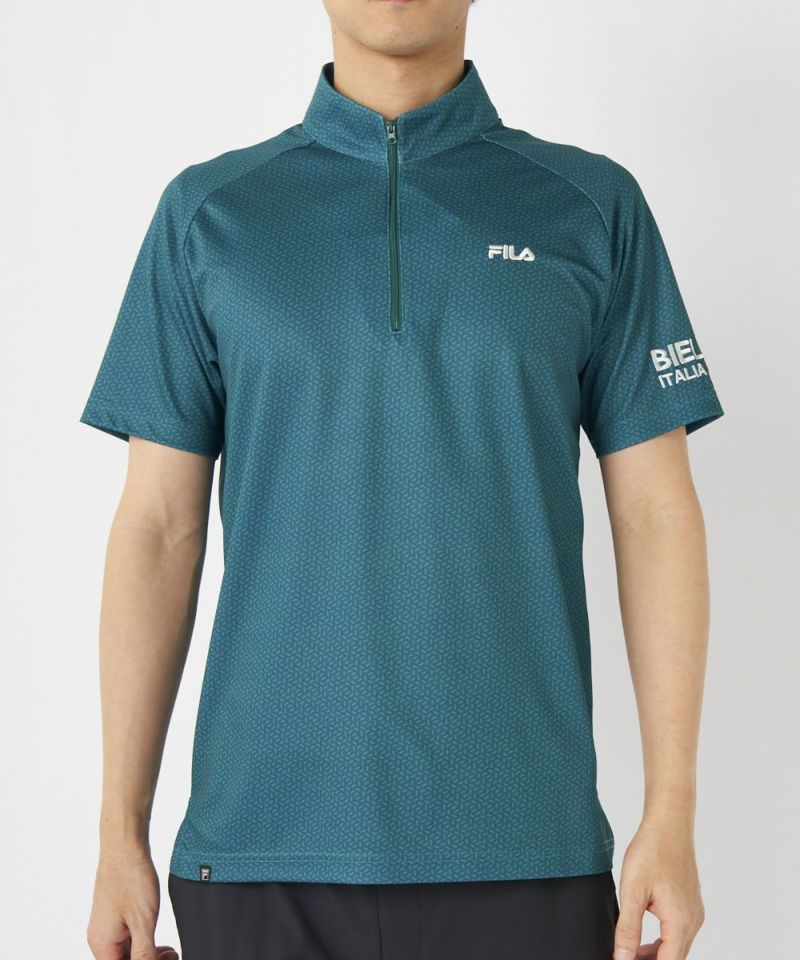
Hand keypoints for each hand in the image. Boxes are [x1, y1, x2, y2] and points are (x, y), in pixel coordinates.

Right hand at [87, 844, 178, 959]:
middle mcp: (100, 938)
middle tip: (172, 957)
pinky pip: (126, 938)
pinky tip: (158, 940)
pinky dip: (142, 942)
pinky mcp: (114, 914)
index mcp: (102, 944)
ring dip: (147, 955)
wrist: (124, 845)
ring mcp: (106, 925)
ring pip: (126, 952)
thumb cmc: (131, 878)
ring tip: (169, 951)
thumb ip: (144, 954)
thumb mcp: (143, 922)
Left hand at [613, 817, 705, 959]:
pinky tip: (644, 937)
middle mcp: (693, 921)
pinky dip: (663, 940)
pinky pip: (679, 932)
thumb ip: (628, 929)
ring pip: (677, 946)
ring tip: (630, 952)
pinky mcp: (691, 904)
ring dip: (656, 954)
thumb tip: (622, 957)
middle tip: (624, 957)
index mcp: (680, 922)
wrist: (669, 825)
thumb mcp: (632, 891)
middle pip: (674, 958)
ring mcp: (694, 912)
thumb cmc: (652, 851)